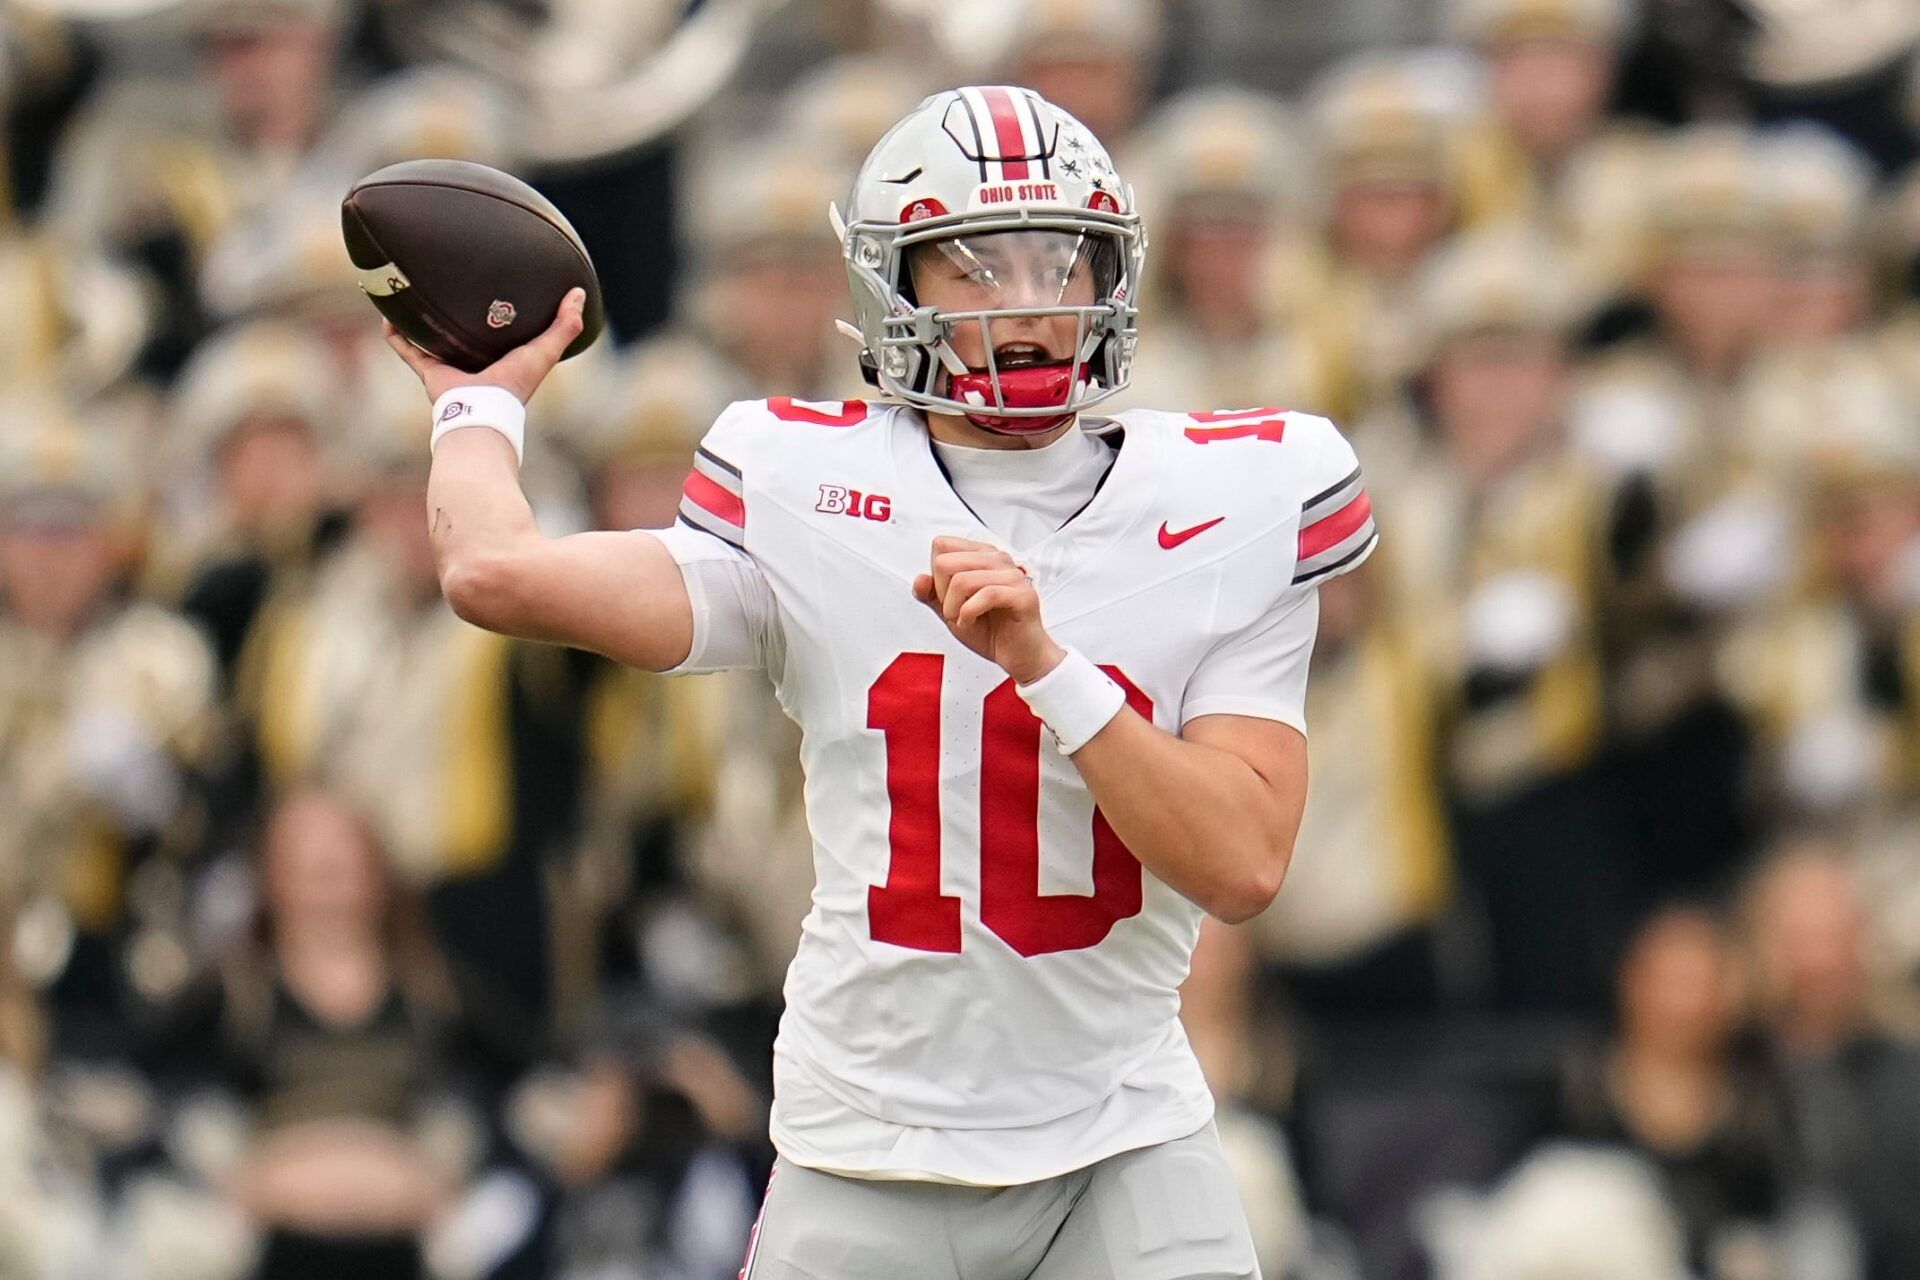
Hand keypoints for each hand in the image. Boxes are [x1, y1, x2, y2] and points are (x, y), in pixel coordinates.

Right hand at [384, 287, 586, 404]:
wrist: (483, 411)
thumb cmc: (515, 384)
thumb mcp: (545, 351)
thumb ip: (565, 326)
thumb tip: (580, 294)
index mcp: (500, 358)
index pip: (500, 332)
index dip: (498, 312)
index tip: (493, 287)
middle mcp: (473, 363)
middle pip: (463, 334)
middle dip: (456, 314)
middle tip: (449, 284)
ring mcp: (449, 368)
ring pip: (431, 339)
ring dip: (421, 321)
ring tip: (412, 294)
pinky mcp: (428, 372)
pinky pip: (406, 349)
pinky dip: (396, 335)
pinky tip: (388, 314)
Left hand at [912, 536, 1065, 684]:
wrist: (1019, 656)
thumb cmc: (992, 631)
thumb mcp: (951, 611)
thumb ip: (932, 595)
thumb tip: (919, 579)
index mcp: (981, 555)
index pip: (941, 545)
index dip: (936, 575)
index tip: (948, 597)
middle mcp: (998, 559)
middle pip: (945, 562)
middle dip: (941, 594)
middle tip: (954, 612)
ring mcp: (1012, 575)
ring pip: (962, 580)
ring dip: (953, 608)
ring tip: (962, 620)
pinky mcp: (1022, 594)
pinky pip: (985, 595)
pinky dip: (968, 614)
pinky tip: (970, 622)